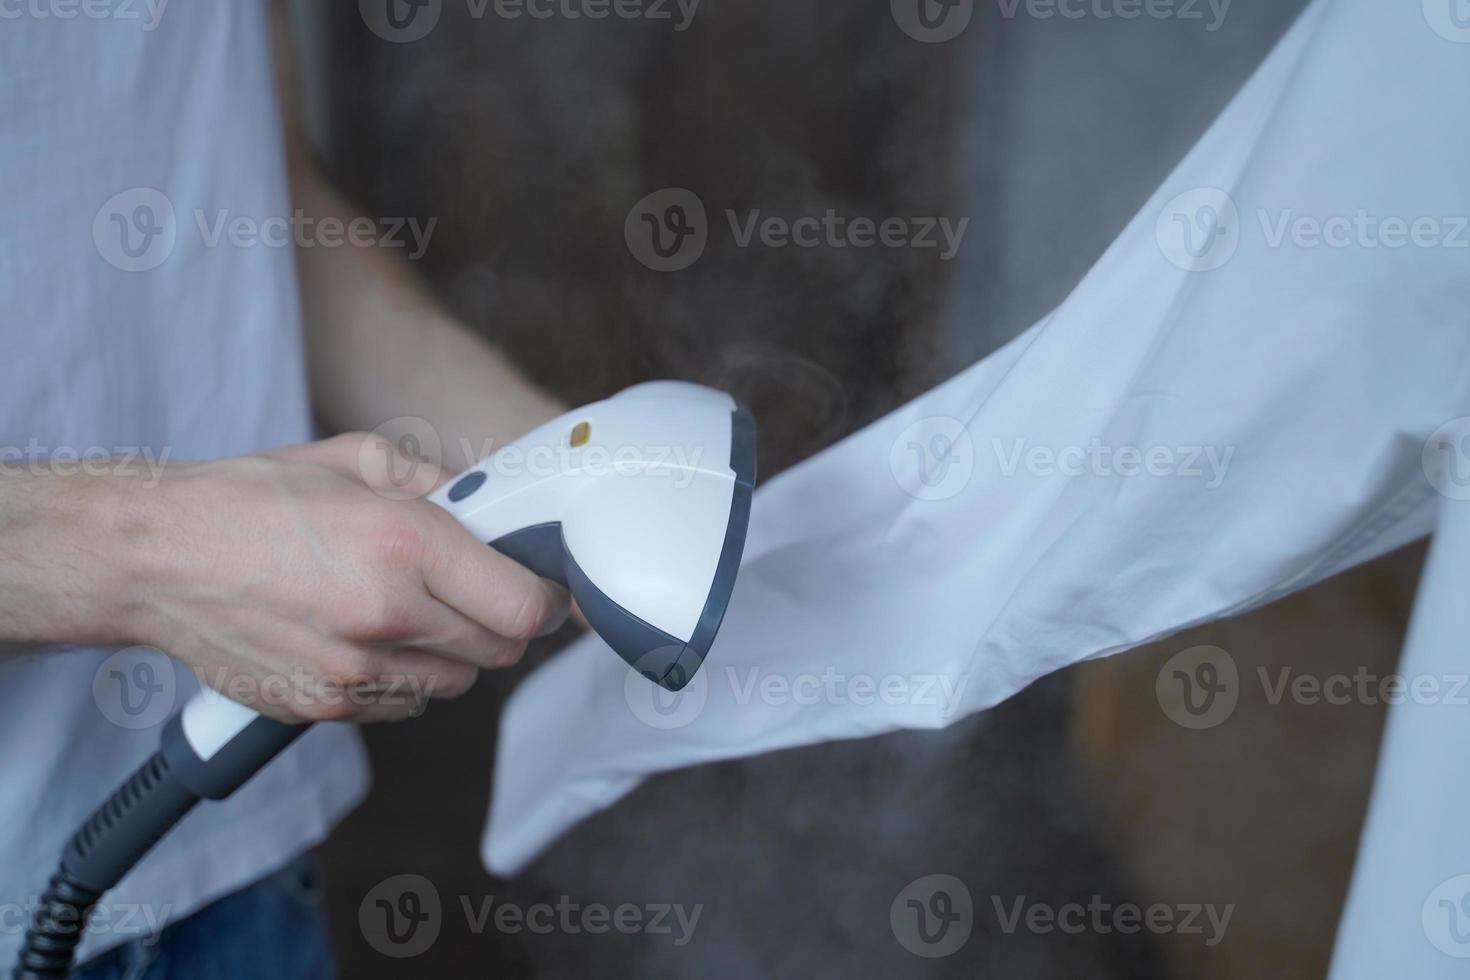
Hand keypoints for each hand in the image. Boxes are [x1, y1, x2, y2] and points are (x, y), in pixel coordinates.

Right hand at [85, 434, 565, 722]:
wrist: (155, 558)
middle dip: (499, 621)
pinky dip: (403, 679)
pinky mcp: (324, 708)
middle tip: (471, 590)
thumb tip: (497, 512)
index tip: (540, 587)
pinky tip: (366, 638)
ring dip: (451, 653)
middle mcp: (384, 615)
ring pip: (456, 684)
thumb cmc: (251, 500)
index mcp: (403, 544)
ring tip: (407, 610)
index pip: (526, 608)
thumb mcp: (357, 459)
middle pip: (501, 651)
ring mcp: (353, 672)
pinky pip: (404, 705)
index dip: (545, 599)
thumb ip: (442, 487)